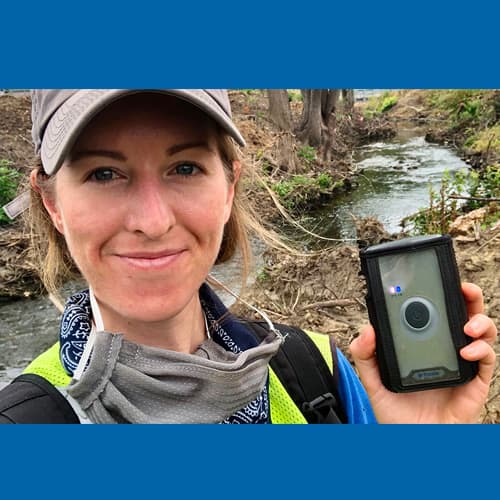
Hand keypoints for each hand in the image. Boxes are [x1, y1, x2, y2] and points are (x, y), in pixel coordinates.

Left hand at [350, 283, 497, 422]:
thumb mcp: (373, 381)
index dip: (440, 295)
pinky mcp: (474, 383)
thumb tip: (367, 330)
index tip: (434, 279)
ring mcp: (462, 365)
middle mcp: (446, 350)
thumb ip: (365, 355)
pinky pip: (486, 362)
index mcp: (424, 345)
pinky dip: (481, 351)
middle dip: (468, 297)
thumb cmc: (395, 413)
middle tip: (463, 288)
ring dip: (480, 322)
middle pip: (463, 316)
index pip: (435, 313)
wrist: (413, 444)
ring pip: (481, 334)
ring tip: (467, 325)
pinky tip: (466, 350)